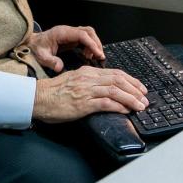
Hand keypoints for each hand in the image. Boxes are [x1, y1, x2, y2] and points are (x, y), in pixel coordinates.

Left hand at [26, 24, 104, 72]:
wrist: (32, 44)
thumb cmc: (36, 48)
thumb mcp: (41, 56)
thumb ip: (50, 61)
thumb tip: (59, 68)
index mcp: (62, 33)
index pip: (82, 35)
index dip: (92, 44)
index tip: (98, 54)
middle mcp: (68, 31)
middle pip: (88, 31)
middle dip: (96, 43)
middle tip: (99, 56)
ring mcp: (70, 33)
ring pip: (88, 33)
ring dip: (94, 43)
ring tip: (93, 56)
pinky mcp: (71, 37)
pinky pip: (85, 38)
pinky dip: (89, 45)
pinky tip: (88, 55)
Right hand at [33, 66, 147, 122]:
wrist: (38, 98)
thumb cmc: (53, 92)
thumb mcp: (73, 80)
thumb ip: (88, 82)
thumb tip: (104, 88)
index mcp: (87, 72)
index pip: (115, 73)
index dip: (130, 80)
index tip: (140, 87)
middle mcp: (89, 78)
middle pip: (118, 80)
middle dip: (135, 89)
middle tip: (145, 97)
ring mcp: (86, 90)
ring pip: (115, 91)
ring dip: (131, 99)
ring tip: (140, 105)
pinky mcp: (83, 103)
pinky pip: (106, 103)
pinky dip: (119, 106)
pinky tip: (126, 110)